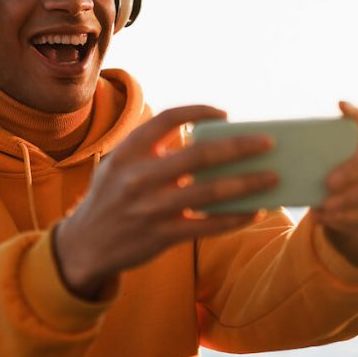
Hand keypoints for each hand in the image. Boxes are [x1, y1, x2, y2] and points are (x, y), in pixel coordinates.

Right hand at [54, 105, 279, 298]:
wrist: (84, 245)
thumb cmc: (110, 198)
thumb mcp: (118, 165)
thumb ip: (152, 149)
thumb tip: (203, 137)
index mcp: (128, 152)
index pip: (169, 118)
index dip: (200, 111)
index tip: (225, 114)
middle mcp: (138, 177)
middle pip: (200, 154)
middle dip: (240, 146)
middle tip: (268, 142)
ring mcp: (150, 208)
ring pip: (210, 192)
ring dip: (248, 183)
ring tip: (273, 177)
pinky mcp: (161, 236)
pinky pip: (208, 226)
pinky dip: (234, 218)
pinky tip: (254, 211)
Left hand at [312, 101, 357, 268]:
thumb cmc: (347, 187)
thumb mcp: (335, 172)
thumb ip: (322, 160)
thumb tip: (287, 154)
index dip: (356, 113)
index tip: (339, 105)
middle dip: (354, 169)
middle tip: (328, 183)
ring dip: (350, 201)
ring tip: (324, 208)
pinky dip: (350, 218)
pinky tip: (330, 219)